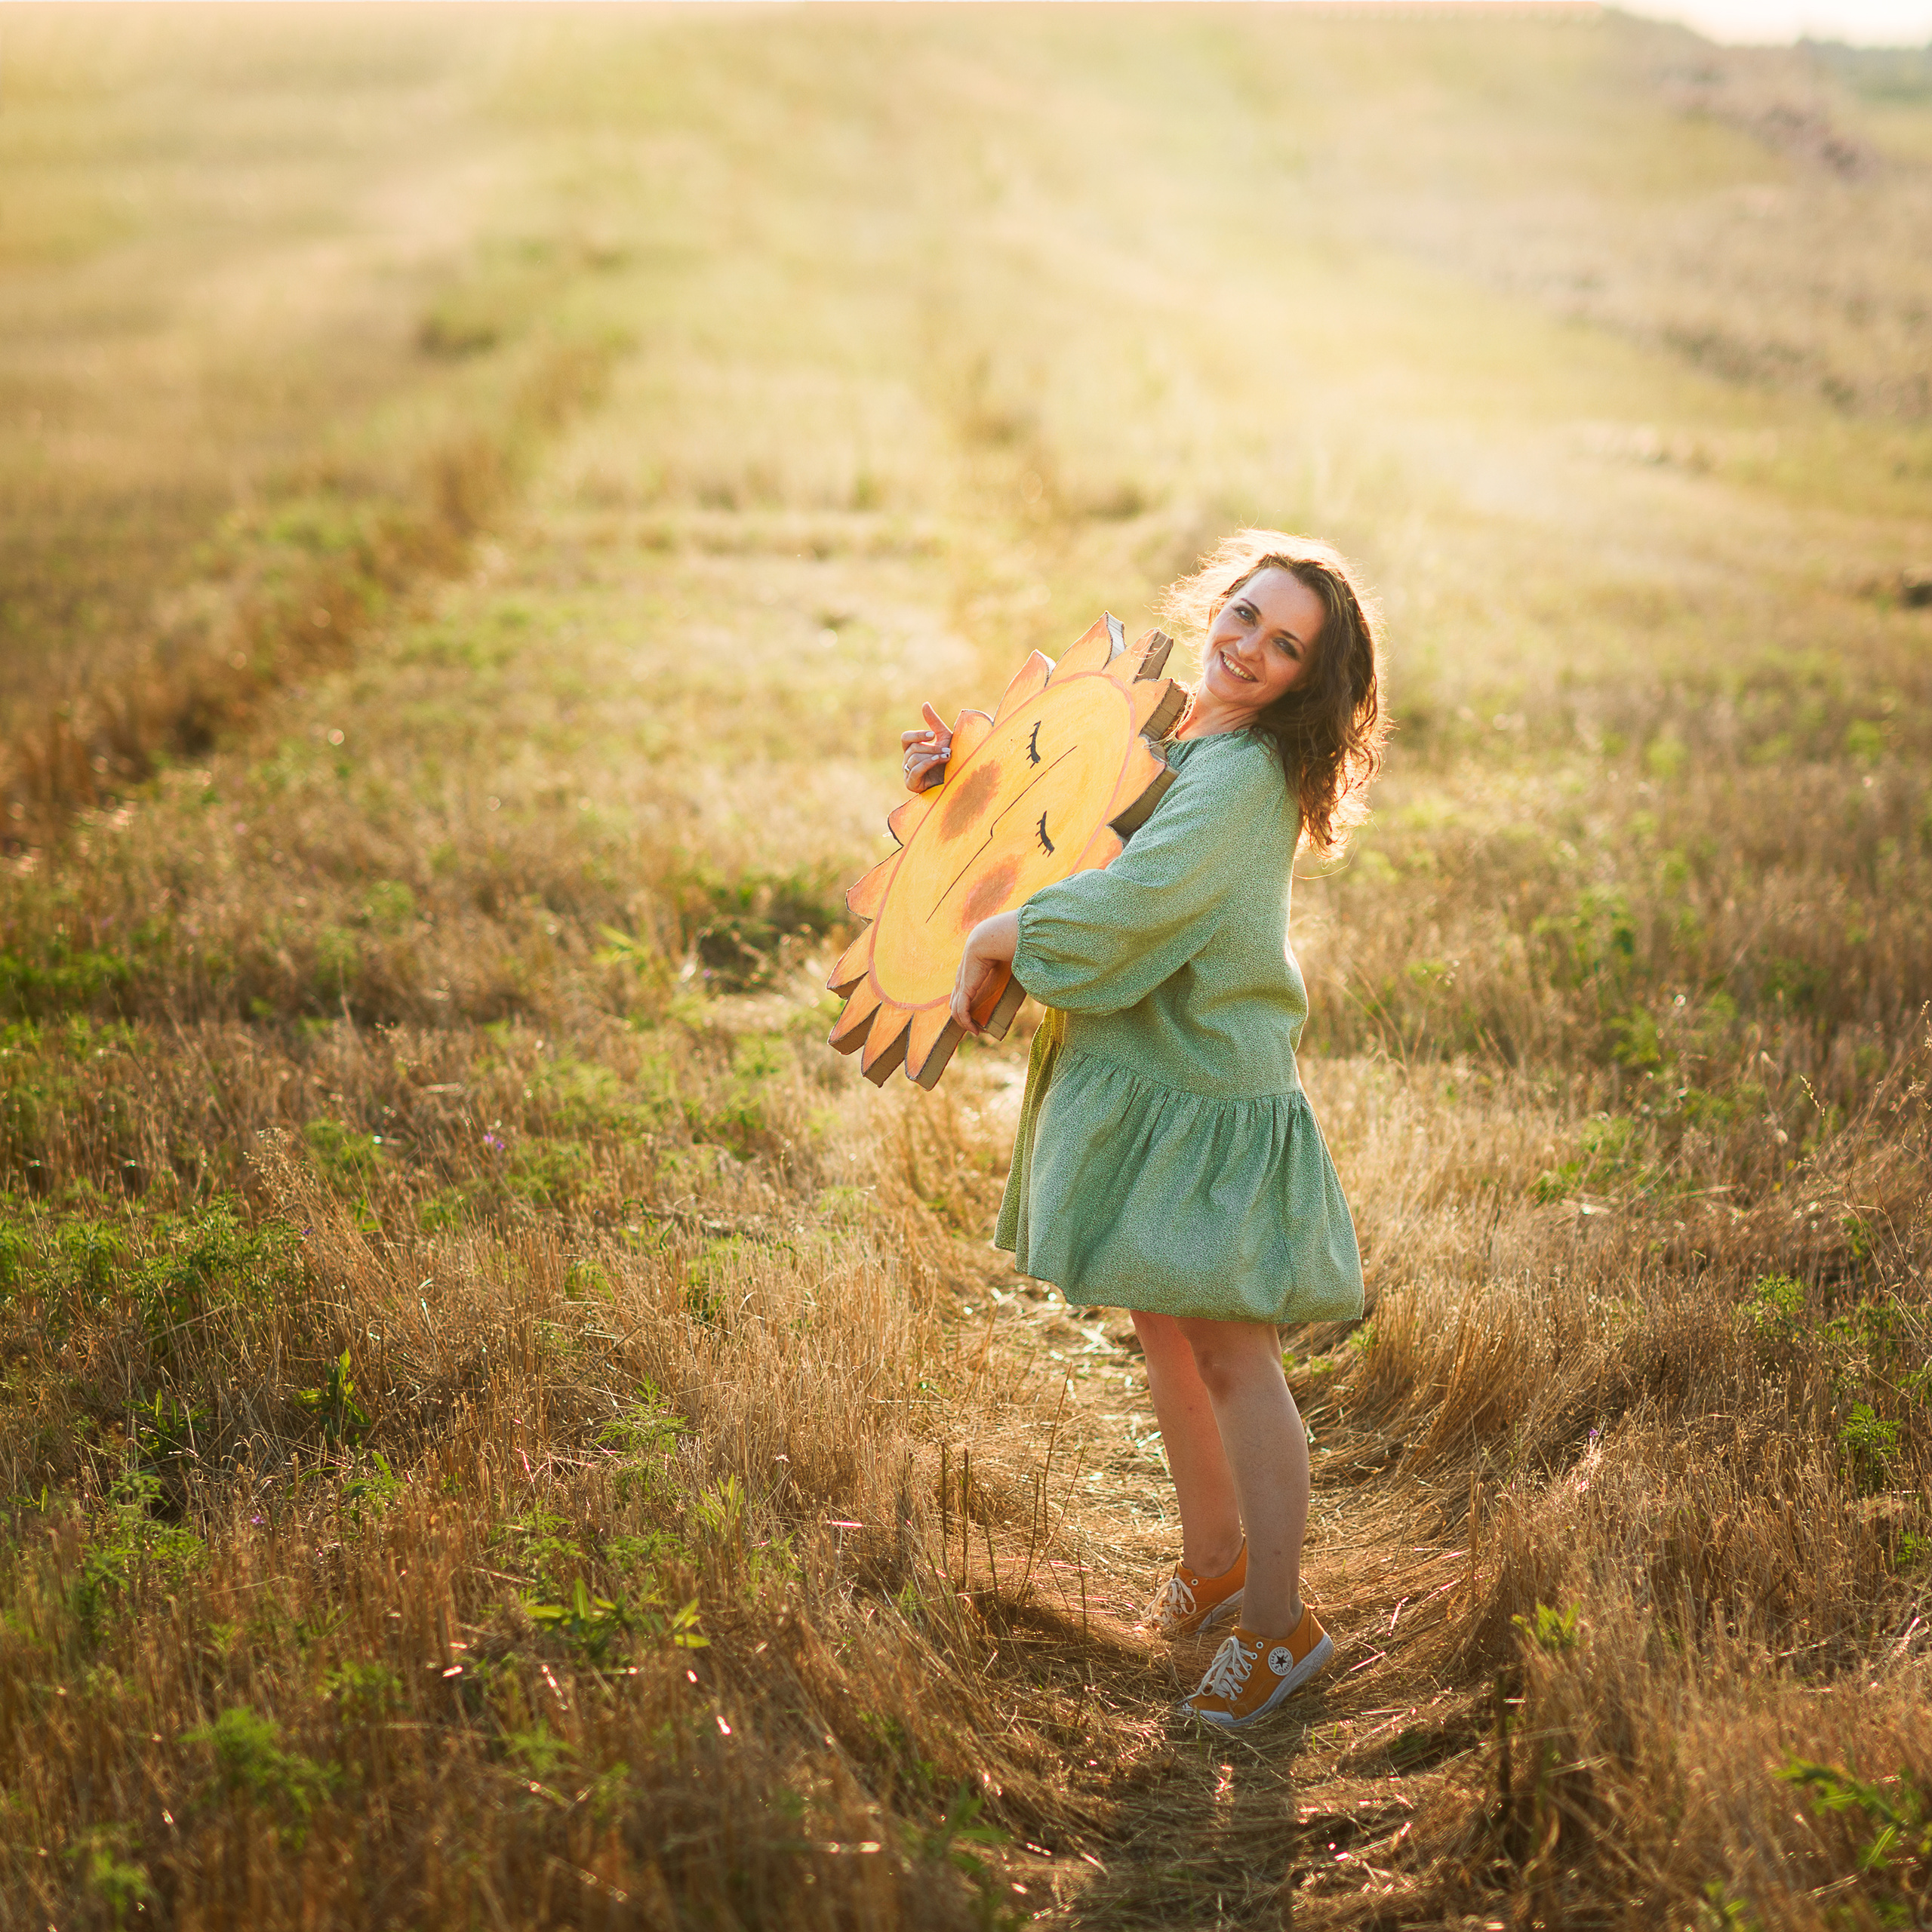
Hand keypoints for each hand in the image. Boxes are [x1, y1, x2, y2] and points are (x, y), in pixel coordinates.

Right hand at [901, 702, 951, 793]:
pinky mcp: (911, 784)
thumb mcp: (945, 738)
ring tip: (948, 757)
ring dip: (933, 756)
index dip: (917, 735)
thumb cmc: (952, 760)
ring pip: (914, 758)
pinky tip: (939, 761)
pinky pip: (915, 770)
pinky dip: (928, 764)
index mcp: (912, 749)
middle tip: (949, 751)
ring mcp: (908, 773)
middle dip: (932, 748)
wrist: (959, 780)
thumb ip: (934, 723)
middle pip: (912, 748)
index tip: (932, 735)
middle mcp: (908, 761)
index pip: (906, 738)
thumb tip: (925, 704)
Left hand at [950, 911, 1019, 1033]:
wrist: (994, 937)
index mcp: (972, 968)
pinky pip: (961, 1010)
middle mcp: (963, 977)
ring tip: (978, 1031)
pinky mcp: (964, 988)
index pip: (963, 989)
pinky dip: (966, 1023)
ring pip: (956, 1009)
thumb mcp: (1010, 958)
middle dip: (965, 1016)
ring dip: (966, 1023)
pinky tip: (976, 1030)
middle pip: (957, 1001)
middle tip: (978, 1027)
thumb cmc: (1006, 944)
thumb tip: (1042, 970)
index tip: (980, 1014)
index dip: (969, 1003)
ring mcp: (961, 983)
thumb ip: (1019, 965)